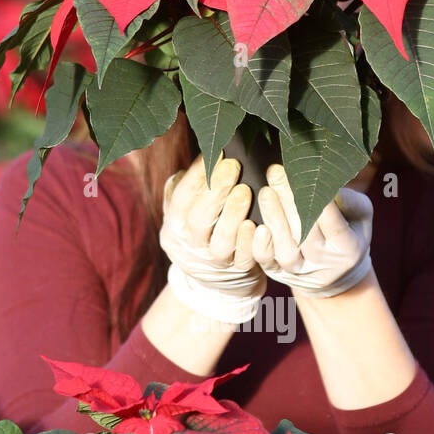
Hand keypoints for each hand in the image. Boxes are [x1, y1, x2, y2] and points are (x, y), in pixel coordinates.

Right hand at [159, 155, 265, 322]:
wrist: (212, 279)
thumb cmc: (198, 231)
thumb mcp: (182, 214)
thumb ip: (182, 190)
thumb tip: (197, 159)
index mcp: (174, 227)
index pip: (182, 199)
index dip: (197, 176)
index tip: (215, 153)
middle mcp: (190, 246)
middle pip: (199, 220)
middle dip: (216, 191)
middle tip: (232, 166)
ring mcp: (215, 262)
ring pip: (222, 242)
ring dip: (233, 215)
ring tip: (245, 190)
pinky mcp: (238, 271)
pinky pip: (244, 258)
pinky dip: (250, 242)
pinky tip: (258, 224)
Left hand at [252, 164, 373, 297]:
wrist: (336, 274)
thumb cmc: (348, 232)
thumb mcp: (361, 216)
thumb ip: (351, 201)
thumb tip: (329, 186)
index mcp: (349, 248)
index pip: (333, 222)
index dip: (318, 199)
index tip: (304, 173)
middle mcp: (324, 263)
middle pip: (305, 232)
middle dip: (289, 200)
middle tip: (277, 172)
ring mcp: (301, 271)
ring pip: (285, 248)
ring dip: (273, 217)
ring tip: (267, 192)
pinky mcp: (280, 273)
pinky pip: (267, 262)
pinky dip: (260, 245)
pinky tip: (257, 225)